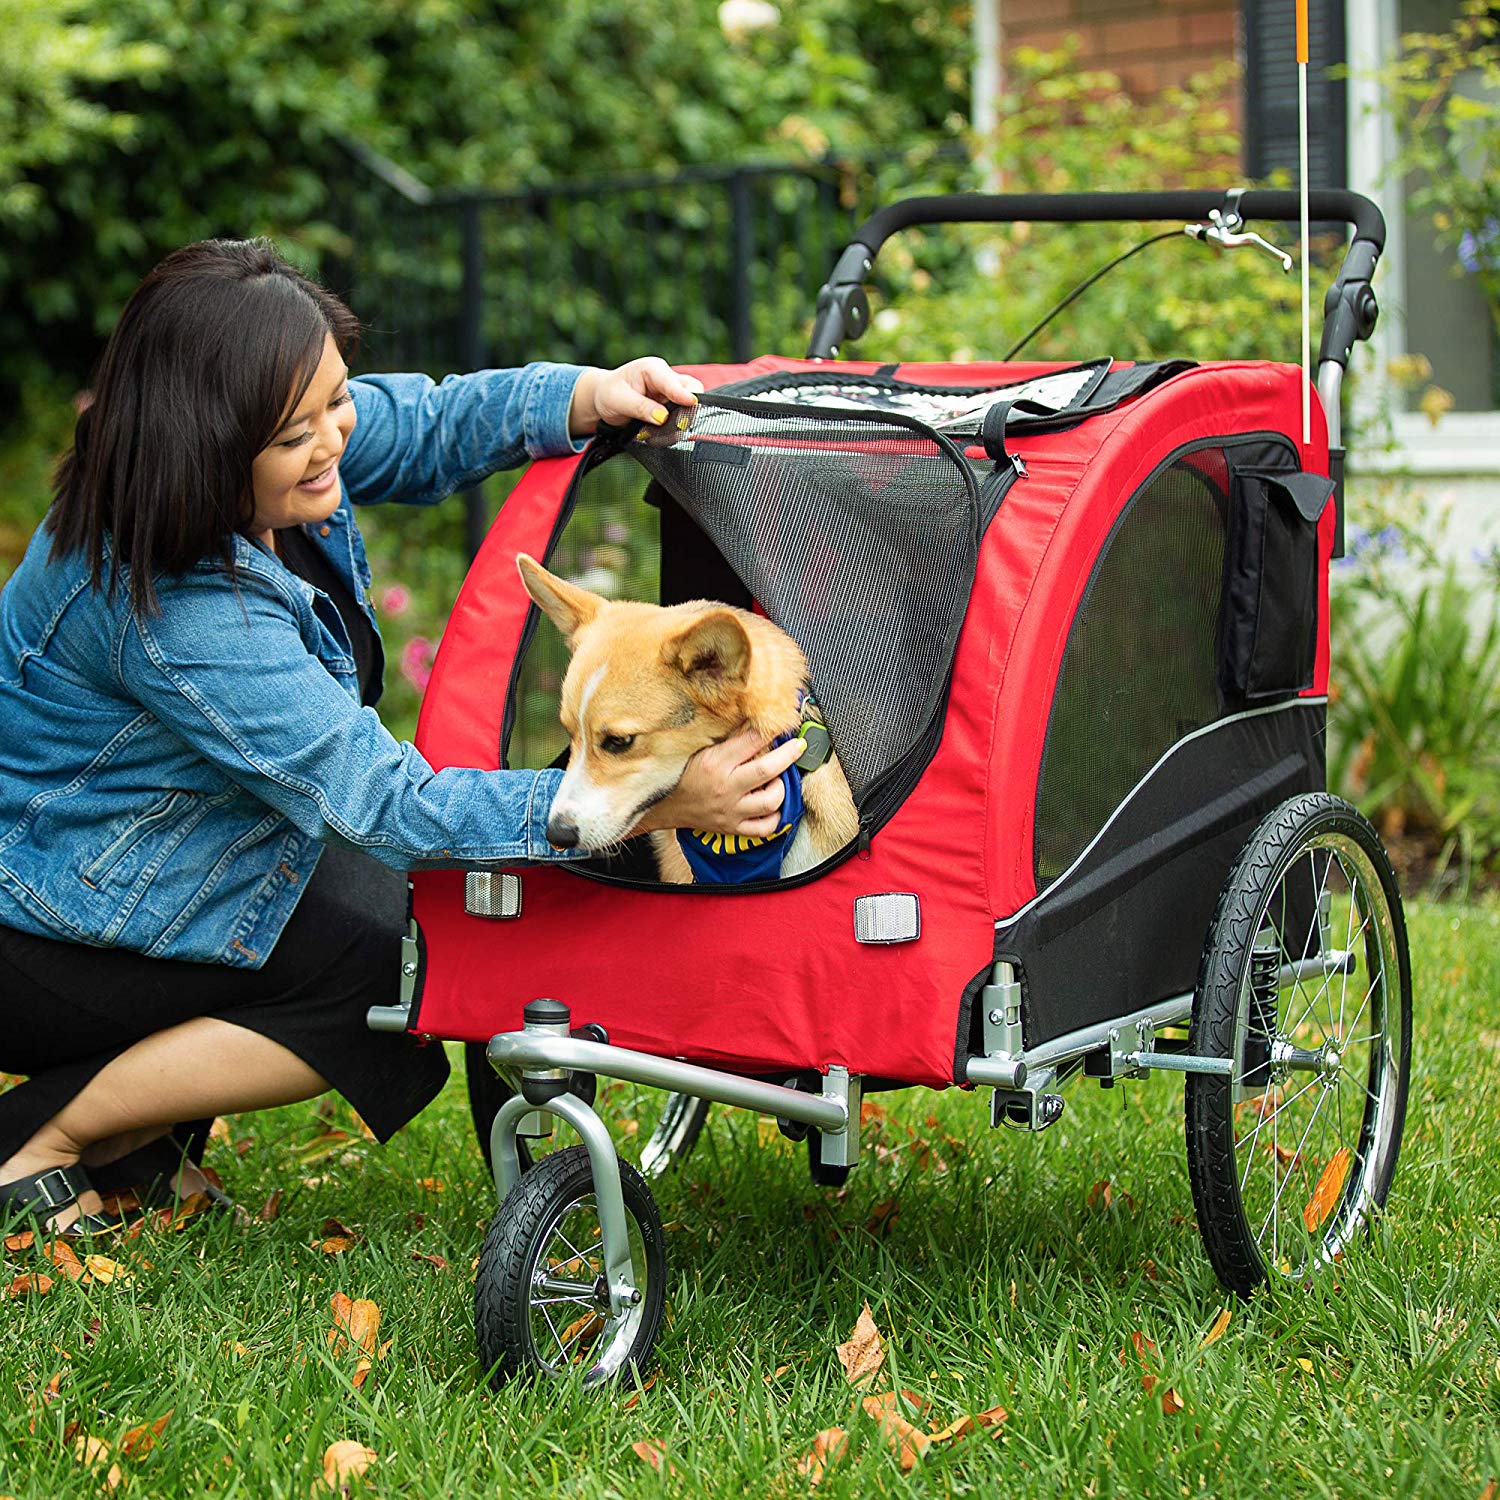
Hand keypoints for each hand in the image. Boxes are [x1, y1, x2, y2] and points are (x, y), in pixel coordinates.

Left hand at [568, 357, 704, 435]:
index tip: (691, 403)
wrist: (604, 397)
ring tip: (671, 431)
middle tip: (682, 424)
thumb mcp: (618, 400)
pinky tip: (668, 431)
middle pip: (690, 388)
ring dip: (684, 416)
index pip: (672, 381)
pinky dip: (679, 422)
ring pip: (689, 402)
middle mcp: (665, 377)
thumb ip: (640, 408)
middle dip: (689, 406)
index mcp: (652, 369)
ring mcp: (670, 390)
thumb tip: (663, 417)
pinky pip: (682, 412)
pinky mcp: (671, 403)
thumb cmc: (609, 394)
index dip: (682, 393)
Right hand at [631, 726, 805, 838]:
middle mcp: (725, 788)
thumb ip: (728, 735)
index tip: (783, 721)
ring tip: (777, 779)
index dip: (771, 729)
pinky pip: (764, 828)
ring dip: (781, 787)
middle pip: (767, 769)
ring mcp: (731, 811)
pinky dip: (775, 817)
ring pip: (771, 801)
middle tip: (798, 745)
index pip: (751, 741)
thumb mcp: (700, 748)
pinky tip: (772, 804)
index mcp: (715, 763)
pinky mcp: (733, 828)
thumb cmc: (682, 773)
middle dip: (788, 754)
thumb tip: (754, 717)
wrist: (663, 806)